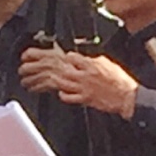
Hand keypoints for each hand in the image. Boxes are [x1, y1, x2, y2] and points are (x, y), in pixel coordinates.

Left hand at [18, 47, 138, 117]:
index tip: (46, 56)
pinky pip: (68, 97)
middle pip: (59, 69)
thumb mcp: (106, 63)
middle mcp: (84, 75)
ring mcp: (83, 87)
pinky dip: (62, 94)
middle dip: (42, 68)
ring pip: (60, 83)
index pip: (68, 56)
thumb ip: (92, 60)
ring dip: (46, 82)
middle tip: (28, 68)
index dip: (56, 56)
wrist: (127, 96)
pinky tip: (57, 93)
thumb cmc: (120, 80)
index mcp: (90, 63)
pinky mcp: (84, 99)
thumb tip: (82, 57)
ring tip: (34, 82)